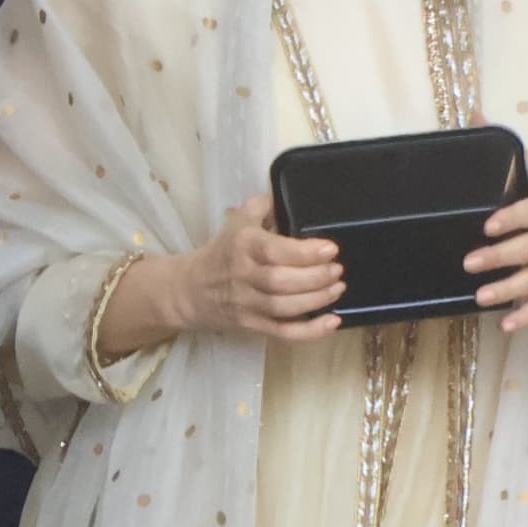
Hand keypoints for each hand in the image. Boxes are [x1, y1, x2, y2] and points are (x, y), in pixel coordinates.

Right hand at [185, 194, 348, 343]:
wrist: (190, 290)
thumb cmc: (223, 251)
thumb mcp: (238, 220)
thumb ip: (264, 205)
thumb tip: (291, 193)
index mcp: (242, 245)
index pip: (273, 250)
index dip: (304, 252)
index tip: (330, 248)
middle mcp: (243, 275)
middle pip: (280, 282)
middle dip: (315, 277)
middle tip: (337, 270)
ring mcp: (246, 304)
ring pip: (283, 308)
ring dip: (316, 300)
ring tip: (337, 288)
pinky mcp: (252, 326)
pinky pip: (282, 332)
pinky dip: (310, 331)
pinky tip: (332, 322)